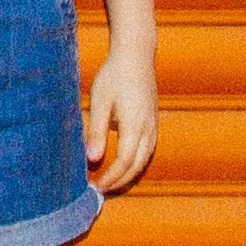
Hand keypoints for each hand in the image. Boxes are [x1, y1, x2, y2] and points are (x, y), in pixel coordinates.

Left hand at [86, 47, 158, 190]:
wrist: (136, 55)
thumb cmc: (114, 75)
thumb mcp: (99, 101)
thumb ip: (96, 131)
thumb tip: (92, 159)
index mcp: (134, 124)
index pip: (125, 161)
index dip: (112, 177)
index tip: (97, 187)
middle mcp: (148, 128)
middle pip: (137, 165)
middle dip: (120, 181)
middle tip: (103, 190)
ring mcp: (153, 124)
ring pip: (145, 159)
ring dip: (129, 174)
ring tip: (112, 182)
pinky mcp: (153, 120)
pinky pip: (148, 149)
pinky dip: (137, 162)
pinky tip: (125, 164)